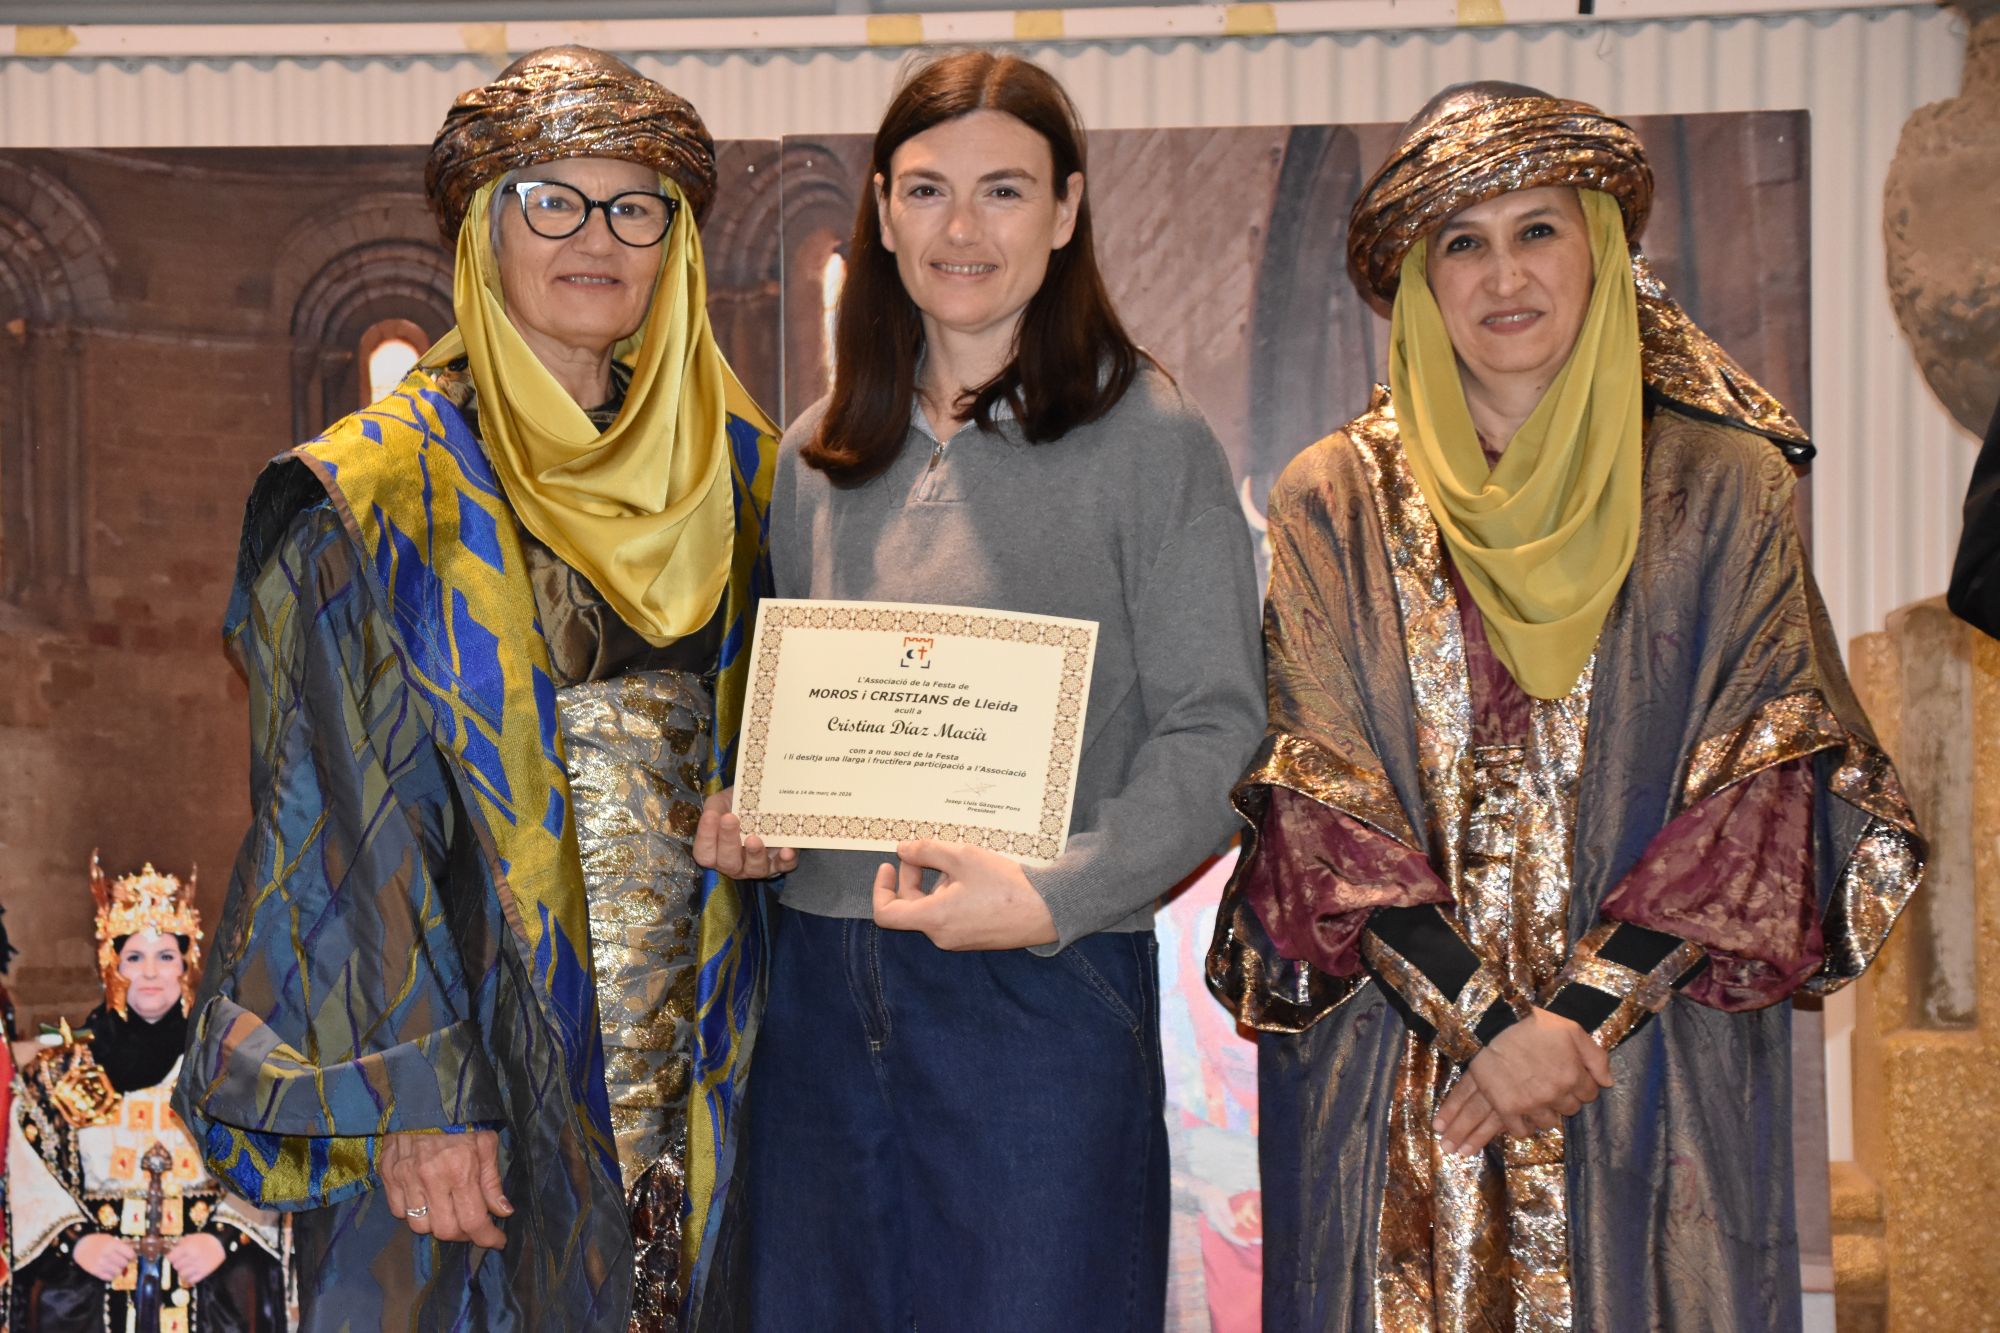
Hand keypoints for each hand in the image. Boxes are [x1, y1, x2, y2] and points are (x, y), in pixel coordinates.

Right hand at [73, 1233, 134, 1281]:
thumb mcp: (110, 1239)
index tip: (131, 1256)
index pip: (130, 1254)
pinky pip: (109, 1277)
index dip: (132, 1256)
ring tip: (116, 1266)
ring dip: (119, 1270)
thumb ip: (121, 1246)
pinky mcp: (95, 1271)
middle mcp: (107, 1255)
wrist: (79, 1246)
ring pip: (118, 1272)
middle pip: (124, 1263)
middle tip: (123, 1261)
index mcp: (112, 1244)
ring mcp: (100, 1264)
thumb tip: (133, 1253)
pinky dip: (111, 1275)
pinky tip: (110, 1270)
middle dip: (125, 1263)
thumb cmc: (97, 1241)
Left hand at [169, 1232, 227, 1283]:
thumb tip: (172, 1249)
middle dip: (178, 1263)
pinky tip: (192, 1272)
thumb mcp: (193, 1237)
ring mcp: (197, 1267)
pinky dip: (190, 1277)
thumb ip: (181, 1243)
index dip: (172, 1256)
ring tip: (187, 1267)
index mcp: (188, 1248)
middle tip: (182, 1260)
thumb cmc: (207, 1240)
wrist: (223, 1244)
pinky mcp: (203, 1273)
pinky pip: (191, 1280)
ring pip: (181, 1274)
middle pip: (175, 1266)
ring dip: (183, 1271)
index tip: (174, 1256)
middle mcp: (192, 1258)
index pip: (170, 1257)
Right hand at [379, 1129, 510, 1248]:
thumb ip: (492, 1181)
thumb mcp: (486, 1143)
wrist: (424, 1094)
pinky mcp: (387, 1175)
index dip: (487, 1237)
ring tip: (448, 1210)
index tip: (496, 1240)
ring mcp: (405, 1179)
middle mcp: (430, 1179)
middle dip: (463, 1233)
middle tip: (472, 1224)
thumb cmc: (461, 1119)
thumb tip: (503, 1212)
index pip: (472, 1221)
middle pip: (444, 1230)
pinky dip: (412, 1212)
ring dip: (436, 1224)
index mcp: (460, 1170)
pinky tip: (425, 1199)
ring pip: (419, 1226)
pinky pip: (397, 1211)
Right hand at [692, 788, 797, 879]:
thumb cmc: (737, 806)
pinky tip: (787, 849)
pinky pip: (784, 866)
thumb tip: (713, 815)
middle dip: (728, 841)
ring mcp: (758, 866)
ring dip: (755, 854)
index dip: (706, 837)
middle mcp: (735, 864)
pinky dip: (786, 860)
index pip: (704, 853)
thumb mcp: (721, 802)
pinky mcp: (781, 863)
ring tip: (754, 838)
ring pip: (755, 868)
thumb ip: (714, 809)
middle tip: (730, 818)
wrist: (765, 802)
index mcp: (716, 852)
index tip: (711, 815)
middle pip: (728, 863)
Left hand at [872, 840, 1057, 950]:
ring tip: (959, 862)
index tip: (889, 866)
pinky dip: (950, 894)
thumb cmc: (1006, 885)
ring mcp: (958, 939)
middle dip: (912, 877)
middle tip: (926, 852)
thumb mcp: (964, 857)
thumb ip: (928, 851)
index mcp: (934, 919)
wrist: (1047, 910)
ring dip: (935, 884)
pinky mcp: (973, 937)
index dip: (880, 888)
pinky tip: (972, 876)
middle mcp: (941, 935)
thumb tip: (903, 850)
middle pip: (910, 907)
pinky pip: (949, 916)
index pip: (886, 914)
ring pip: (931, 909)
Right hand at [1433, 1007, 1611, 1153]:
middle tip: (1551, 1084)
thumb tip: (1608, 1082)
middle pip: (1570, 1109)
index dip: (1581, 1085)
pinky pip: (1521, 1131)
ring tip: (1536, 1098)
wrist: (1492, 1023)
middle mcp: (1555, 1094)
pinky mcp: (1508, 1108)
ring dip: (1545, 1112)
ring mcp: (1531, 1103)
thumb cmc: (1534, 1023)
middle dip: (1564, 1098)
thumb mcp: (1572, 1030)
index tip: (1570, 1077)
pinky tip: (1522, 1116)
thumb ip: (1596, 1056)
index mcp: (1572, 1075)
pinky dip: (1523, 1127)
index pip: (1589, 1094)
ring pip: (1548, 1122)